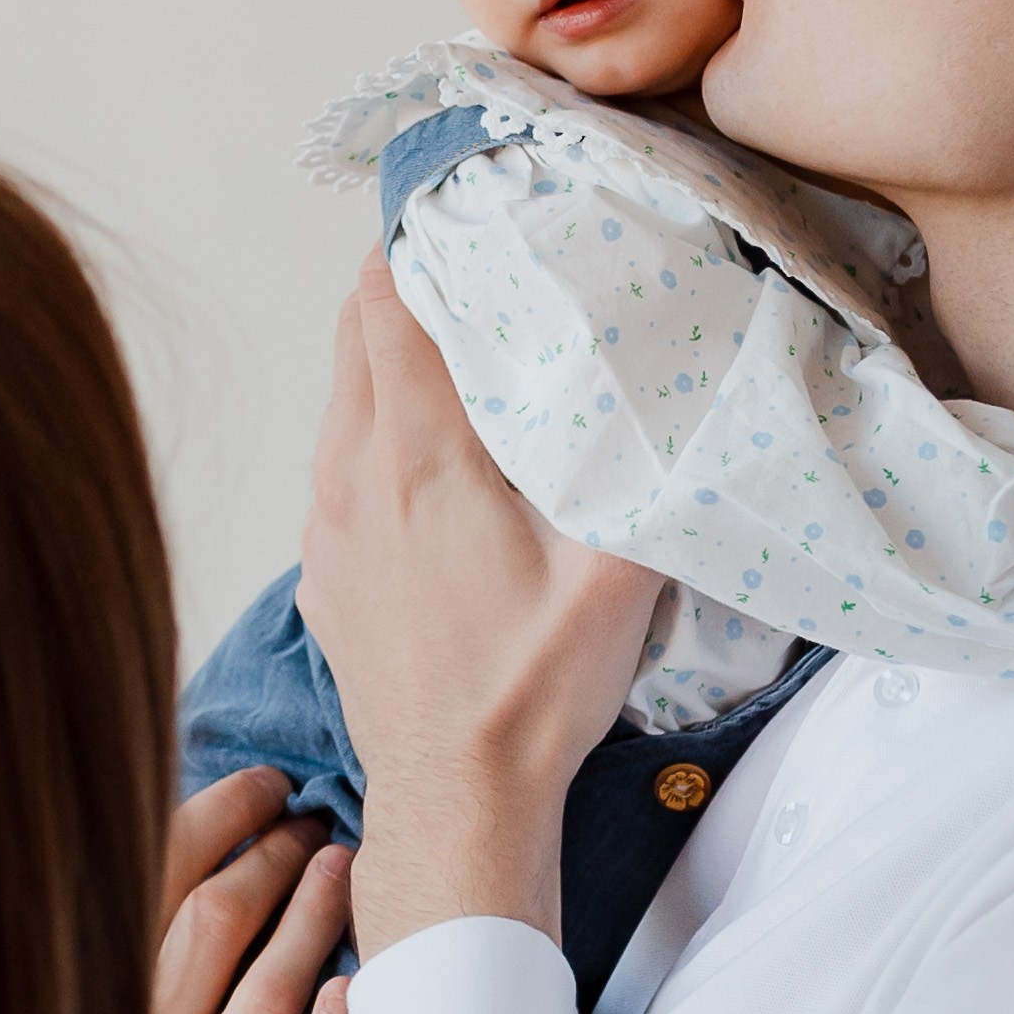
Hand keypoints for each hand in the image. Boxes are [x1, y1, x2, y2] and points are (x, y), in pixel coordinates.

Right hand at [153, 765, 354, 1013]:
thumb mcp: (181, 977)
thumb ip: (196, 899)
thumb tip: (257, 783)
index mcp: (110, 994)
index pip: (157, 877)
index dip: (221, 815)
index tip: (272, 782)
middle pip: (212, 926)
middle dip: (273, 859)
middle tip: (322, 822)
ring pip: (260, 1001)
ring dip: (310, 921)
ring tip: (347, 864)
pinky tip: (352, 989)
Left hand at [297, 251, 661, 958]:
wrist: (455, 803)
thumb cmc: (533, 694)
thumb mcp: (619, 578)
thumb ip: (649, 475)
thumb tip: (689, 388)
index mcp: (420, 459)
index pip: (386, 303)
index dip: (417, 240)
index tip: (464, 209)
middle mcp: (354, 477)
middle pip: (354, 333)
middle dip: (407, 285)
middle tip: (478, 263)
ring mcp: (327, 528)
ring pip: (341, 400)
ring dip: (389, 360)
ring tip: (465, 353)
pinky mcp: (324, 575)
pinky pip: (338, 469)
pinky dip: (375, 435)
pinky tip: (436, 463)